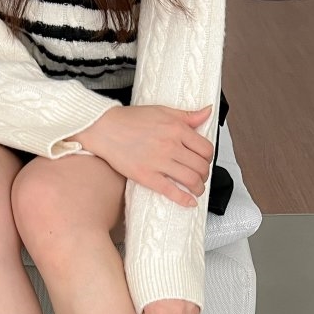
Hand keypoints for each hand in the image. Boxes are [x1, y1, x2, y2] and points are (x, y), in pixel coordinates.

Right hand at [76, 104, 214, 208]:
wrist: (104, 129)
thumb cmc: (130, 120)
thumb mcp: (162, 110)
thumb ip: (187, 115)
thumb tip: (207, 112)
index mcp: (176, 129)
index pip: (205, 148)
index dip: (209, 158)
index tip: (205, 161)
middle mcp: (170, 145)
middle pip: (201, 166)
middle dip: (205, 174)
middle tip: (201, 177)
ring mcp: (159, 162)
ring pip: (191, 180)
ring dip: (198, 188)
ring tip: (196, 189)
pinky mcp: (147, 176)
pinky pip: (171, 191)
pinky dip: (184, 199)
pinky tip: (190, 202)